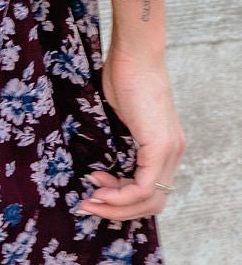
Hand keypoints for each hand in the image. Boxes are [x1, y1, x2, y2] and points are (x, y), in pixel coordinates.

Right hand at [76, 45, 185, 221]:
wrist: (134, 53)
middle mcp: (174, 152)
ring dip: (117, 207)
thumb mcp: (120, 117)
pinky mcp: (159, 146)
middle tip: (90, 204)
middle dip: (118, 211)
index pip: (150, 190)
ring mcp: (169, 150)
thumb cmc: (124, 76)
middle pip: (152, 203)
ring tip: (91, 200)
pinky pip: (143, 187)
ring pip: (149, 201)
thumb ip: (117, 141)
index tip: (94, 189)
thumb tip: (99, 162)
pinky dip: (120, 195)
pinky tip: (100, 191)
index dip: (121, 199)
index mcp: (165, 146)